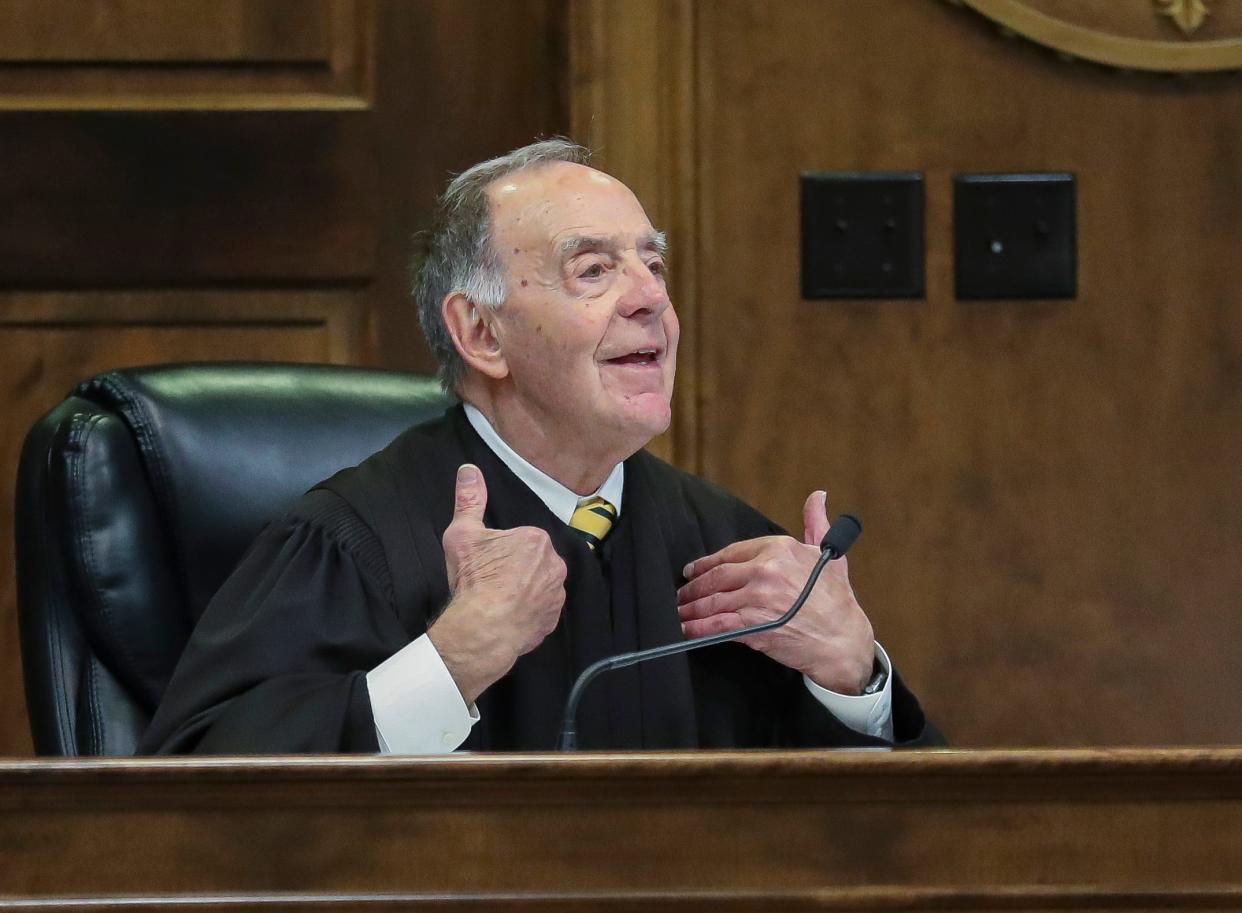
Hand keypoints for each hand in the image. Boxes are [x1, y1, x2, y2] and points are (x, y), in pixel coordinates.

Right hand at [428, 464, 567, 702]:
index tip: (485, 562)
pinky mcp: (553, 620)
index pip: (519, 540)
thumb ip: (469, 499)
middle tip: (490, 581)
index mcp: (536, 539)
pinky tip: (508, 616)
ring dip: (524, 591)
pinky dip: (527, 613)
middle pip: (531, 562)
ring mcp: (556, 595)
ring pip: (538, 586)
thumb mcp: (462, 533)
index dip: (499, 551)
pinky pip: (540, 611)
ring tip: (498, 600)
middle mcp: (555, 564)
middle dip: (514, 569)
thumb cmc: (474, 579)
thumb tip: (469, 469)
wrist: (483, 627)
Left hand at [676, 490, 874, 693]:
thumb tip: (818, 496)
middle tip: (681, 592)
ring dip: (691, 607)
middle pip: (717, 576)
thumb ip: (816, 522)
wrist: (843, 639)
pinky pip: (717, 625)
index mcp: (779, 549)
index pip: (732, 552)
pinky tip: (687, 629)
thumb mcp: (829, 553)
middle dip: (694, 586)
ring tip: (679, 610)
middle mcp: (765, 571)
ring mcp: (757, 599)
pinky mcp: (753, 626)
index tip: (694, 569)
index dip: (708, 562)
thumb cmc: (837, 599)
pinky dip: (698, 628)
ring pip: (713, 601)